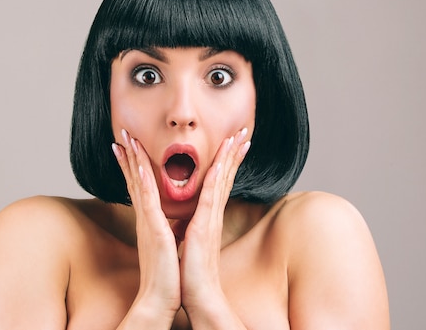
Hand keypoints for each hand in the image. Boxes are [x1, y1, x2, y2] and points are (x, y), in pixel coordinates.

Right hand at [112, 130, 180, 325]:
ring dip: (133, 160)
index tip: (128, 146)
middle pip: (134, 179)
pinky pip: (147, 201)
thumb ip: (163, 229)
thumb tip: (168, 221)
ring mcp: (147, 222)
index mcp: (150, 220)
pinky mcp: (153, 230)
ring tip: (126, 139)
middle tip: (123, 133)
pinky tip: (138, 166)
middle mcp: (145, 218)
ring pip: (138, 184)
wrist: (159, 300)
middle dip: (129, 155)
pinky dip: (142, 182)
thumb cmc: (165, 275)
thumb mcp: (165, 246)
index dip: (133, 165)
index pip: (140, 186)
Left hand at [177, 128, 250, 314]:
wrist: (196, 295)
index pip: (218, 183)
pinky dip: (217, 177)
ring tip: (237, 137)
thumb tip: (183, 220)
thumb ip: (188, 226)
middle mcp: (212, 214)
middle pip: (225, 176)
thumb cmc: (190, 272)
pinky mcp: (205, 226)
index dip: (226, 162)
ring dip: (229, 157)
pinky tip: (221, 162)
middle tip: (242, 131)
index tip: (232, 143)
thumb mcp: (187, 242)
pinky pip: (211, 196)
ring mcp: (211, 219)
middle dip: (233, 153)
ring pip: (222, 181)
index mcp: (207, 216)